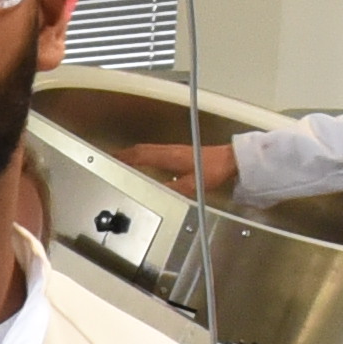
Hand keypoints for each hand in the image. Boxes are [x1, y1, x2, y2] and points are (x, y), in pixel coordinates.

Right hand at [118, 140, 239, 196]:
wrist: (233, 161)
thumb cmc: (215, 169)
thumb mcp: (192, 184)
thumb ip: (172, 189)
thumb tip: (155, 194)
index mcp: (169, 156)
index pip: (140, 155)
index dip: (123, 158)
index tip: (109, 159)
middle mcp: (170, 150)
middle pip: (141, 150)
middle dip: (124, 154)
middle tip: (112, 159)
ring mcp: (176, 151)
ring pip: (149, 150)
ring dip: (134, 154)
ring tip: (125, 160)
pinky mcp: (182, 153)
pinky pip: (157, 152)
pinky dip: (146, 156)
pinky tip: (148, 163)